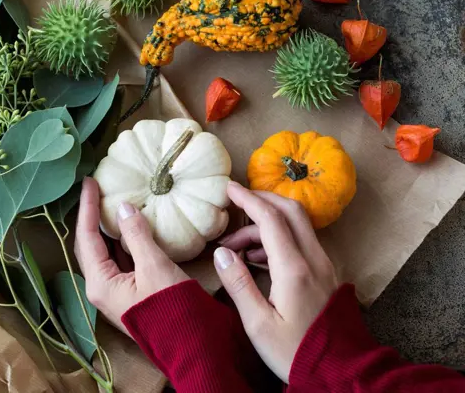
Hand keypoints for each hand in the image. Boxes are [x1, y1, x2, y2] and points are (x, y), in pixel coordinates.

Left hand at [74, 177, 189, 333]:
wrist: (192, 345)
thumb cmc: (172, 309)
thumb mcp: (154, 267)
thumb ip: (137, 235)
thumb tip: (123, 207)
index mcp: (100, 283)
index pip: (86, 237)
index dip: (87, 207)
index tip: (89, 181)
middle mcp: (102, 287)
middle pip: (91, 244)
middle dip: (92, 216)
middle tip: (98, 189)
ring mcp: (117, 290)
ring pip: (106, 251)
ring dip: (108, 227)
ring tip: (112, 201)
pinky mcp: (132, 291)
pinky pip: (122, 259)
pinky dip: (124, 240)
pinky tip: (132, 225)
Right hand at [214, 181, 338, 382]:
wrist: (339, 372)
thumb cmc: (294, 352)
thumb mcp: (258, 324)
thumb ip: (238, 284)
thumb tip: (221, 252)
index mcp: (294, 269)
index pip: (270, 219)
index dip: (248, 199)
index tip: (229, 188)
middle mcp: (313, 260)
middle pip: (290, 211)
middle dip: (261, 200)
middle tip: (236, 202)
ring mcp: (323, 265)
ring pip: (296, 225)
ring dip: (267, 223)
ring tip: (237, 246)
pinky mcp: (325, 274)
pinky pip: (301, 241)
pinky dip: (278, 237)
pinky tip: (258, 257)